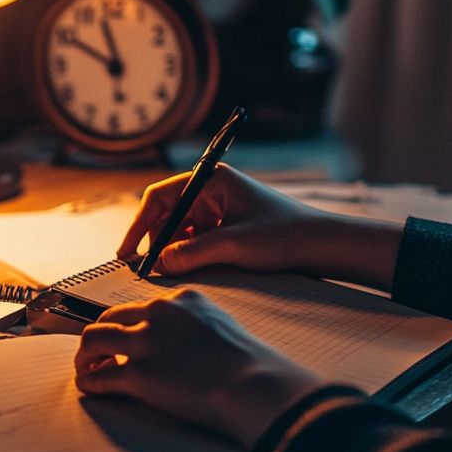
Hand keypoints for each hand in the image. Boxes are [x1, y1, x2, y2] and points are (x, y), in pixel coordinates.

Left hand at [74, 289, 326, 448]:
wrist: (255, 386)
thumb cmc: (250, 366)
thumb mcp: (222, 328)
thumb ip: (195, 329)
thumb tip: (178, 349)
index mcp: (181, 299)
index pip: (141, 308)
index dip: (128, 326)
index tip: (125, 339)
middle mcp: (159, 312)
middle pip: (109, 317)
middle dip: (98, 336)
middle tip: (95, 355)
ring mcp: (146, 341)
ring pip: (93, 339)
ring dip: (85, 356)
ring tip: (86, 370)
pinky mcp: (138, 373)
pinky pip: (99, 376)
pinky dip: (89, 382)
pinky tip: (89, 388)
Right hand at [120, 164, 403, 290]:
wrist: (324, 245)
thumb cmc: (283, 235)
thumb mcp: (232, 245)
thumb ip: (190, 254)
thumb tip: (157, 264)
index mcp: (212, 180)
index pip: (160, 197)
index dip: (139, 225)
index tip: (128, 253)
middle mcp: (213, 189)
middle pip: (168, 214)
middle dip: (156, 240)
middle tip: (146, 269)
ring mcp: (222, 208)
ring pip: (182, 229)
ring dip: (173, 249)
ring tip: (168, 272)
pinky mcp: (230, 226)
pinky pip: (198, 238)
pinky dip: (189, 254)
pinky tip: (188, 269)